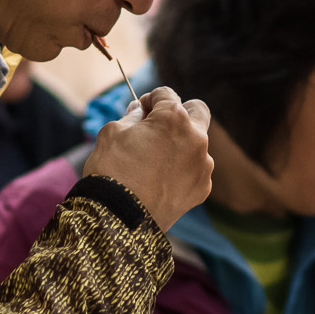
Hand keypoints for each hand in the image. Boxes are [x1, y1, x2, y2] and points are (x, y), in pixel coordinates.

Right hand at [83, 85, 212, 231]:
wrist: (119, 219)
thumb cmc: (112, 171)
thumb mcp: (112, 133)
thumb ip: (132, 116)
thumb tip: (140, 110)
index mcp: (174, 118)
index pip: (167, 94)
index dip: (151, 100)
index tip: (141, 110)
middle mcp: (196, 138)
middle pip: (197, 111)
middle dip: (180, 113)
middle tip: (158, 127)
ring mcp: (202, 165)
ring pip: (197, 144)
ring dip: (181, 145)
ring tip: (154, 161)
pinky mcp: (202, 188)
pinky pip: (195, 170)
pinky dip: (182, 170)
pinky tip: (160, 180)